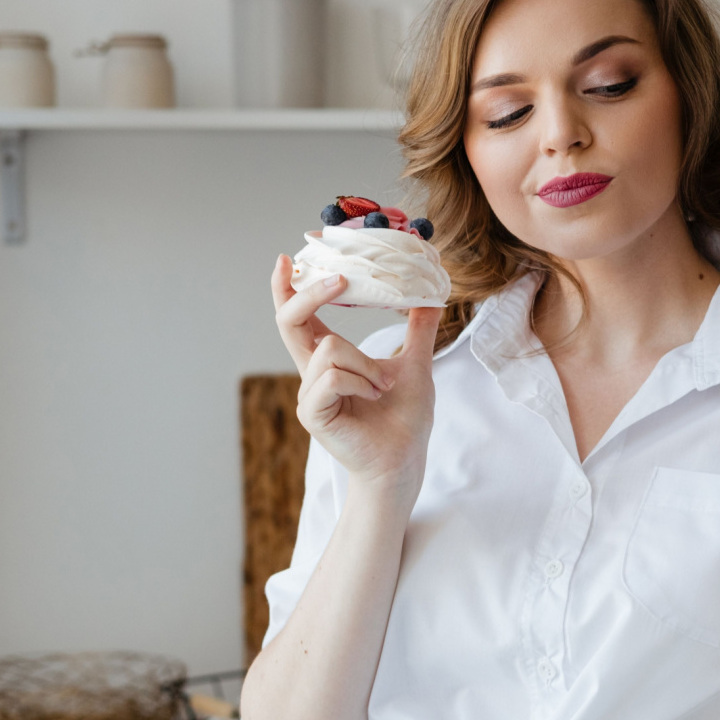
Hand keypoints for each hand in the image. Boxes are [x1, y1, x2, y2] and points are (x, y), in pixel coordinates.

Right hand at [270, 255, 441, 491]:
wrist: (404, 461)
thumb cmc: (405, 420)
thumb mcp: (415, 364)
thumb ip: (418, 330)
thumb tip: (431, 297)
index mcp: (329, 360)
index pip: (298, 317)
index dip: (288, 288)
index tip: (288, 259)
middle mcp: (313, 374)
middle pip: (290, 321)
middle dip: (311, 294)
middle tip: (340, 278)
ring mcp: (310, 394)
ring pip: (329, 349)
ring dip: (365, 363)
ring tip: (383, 386)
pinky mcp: (313, 413)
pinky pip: (331, 377)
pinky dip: (359, 382)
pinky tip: (373, 397)